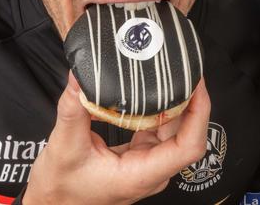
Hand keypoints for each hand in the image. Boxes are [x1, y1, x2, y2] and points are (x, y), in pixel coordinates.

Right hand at [24, 73, 209, 204]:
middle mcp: (151, 170)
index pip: (189, 146)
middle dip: (192, 100)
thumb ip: (73, 110)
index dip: (200, 114)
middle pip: (187, 133)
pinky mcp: (141, 154)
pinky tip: (157, 90)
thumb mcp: (63, 147)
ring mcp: (148, 163)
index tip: (197, 86)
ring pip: (175, 129)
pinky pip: (160, 129)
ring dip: (178, 102)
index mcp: (141, 174)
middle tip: (187, 70)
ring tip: (176, 74)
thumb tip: (78, 77)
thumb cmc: (59, 188)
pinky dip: (161, 108)